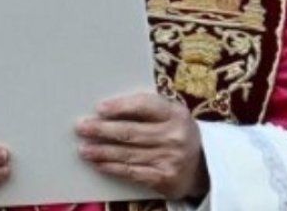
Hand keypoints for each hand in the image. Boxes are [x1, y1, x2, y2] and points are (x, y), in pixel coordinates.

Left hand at [76, 92, 207, 199]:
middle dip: (102, 130)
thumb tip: (106, 108)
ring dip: (101, 151)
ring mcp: (170, 159)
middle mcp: (175, 136)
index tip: (100, 108)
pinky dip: (112, 168)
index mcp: (176, 113)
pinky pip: (132, 172)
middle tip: (82, 127)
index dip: (120, 106)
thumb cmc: (176, 132)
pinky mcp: (164, 179)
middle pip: (131, 132)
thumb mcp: (171, 114)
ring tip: (83, 148)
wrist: (204, 165)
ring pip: (128, 154)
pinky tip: (99, 164)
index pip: (145, 105)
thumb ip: (146, 108)